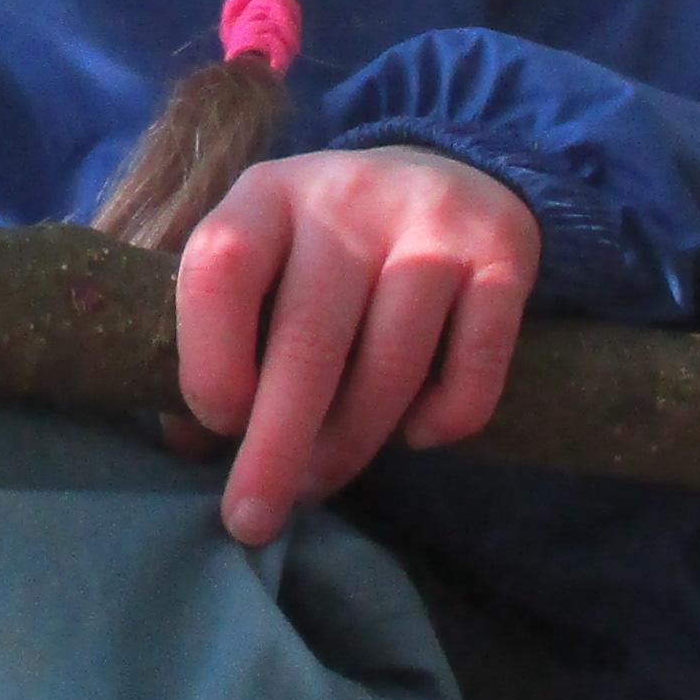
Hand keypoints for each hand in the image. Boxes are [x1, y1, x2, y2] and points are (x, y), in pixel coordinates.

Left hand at [172, 145, 539, 546]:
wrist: (451, 179)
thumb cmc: (330, 250)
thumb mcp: (266, 266)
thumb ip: (223, 339)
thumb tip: (193, 445)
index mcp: (268, 194)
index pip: (219, 268)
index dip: (210, 360)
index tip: (219, 425)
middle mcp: (348, 196)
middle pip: (308, 338)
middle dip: (276, 447)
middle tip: (253, 521)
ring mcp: (433, 220)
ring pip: (391, 364)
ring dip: (354, 444)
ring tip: (326, 477)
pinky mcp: (506, 253)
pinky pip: (473, 368)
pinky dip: (443, 421)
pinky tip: (417, 432)